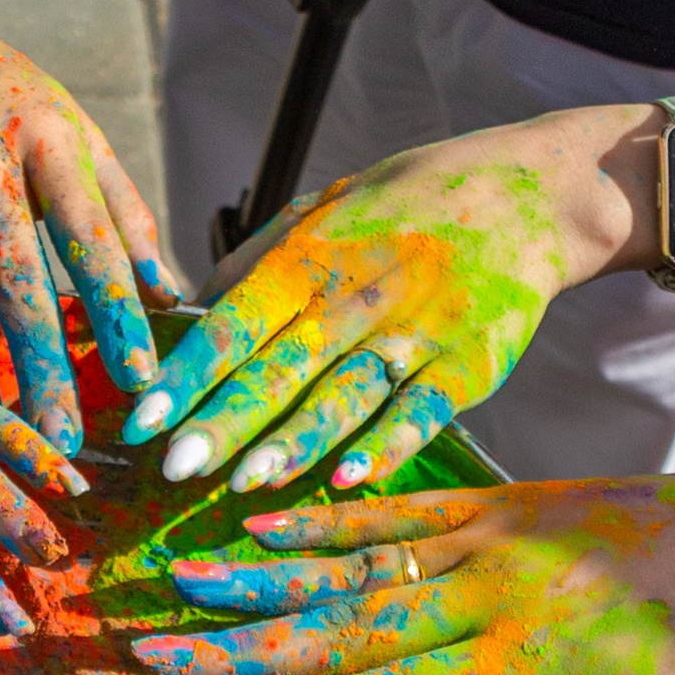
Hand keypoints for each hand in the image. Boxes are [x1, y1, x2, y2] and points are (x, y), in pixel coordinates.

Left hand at [118, 132, 579, 491]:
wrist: (533, 191)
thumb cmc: (409, 205)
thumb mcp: (324, 209)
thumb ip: (257, 265)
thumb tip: (185, 317)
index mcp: (312, 256)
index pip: (236, 320)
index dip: (187, 371)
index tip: (142, 418)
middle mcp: (359, 294)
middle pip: (282, 366)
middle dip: (225, 420)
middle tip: (174, 468)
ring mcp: (418, 330)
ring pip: (346, 393)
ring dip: (295, 441)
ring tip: (247, 482)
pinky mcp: (470, 362)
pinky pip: (423, 409)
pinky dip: (387, 445)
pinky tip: (348, 478)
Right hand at [127, 477, 674, 674]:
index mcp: (532, 662)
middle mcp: (491, 596)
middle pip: (348, 627)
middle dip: (245, 645)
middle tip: (153, 656)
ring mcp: (484, 541)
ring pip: (351, 565)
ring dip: (258, 578)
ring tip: (175, 586)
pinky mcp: (490, 504)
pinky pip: (388, 514)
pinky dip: (317, 521)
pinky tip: (252, 526)